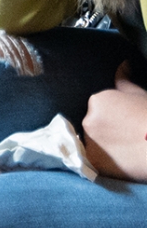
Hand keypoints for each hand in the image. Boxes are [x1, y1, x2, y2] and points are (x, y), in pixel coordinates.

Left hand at [82, 63, 146, 181]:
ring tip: (125, 148)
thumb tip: (122, 65)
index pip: (97, 107)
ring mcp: (88, 142)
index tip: (127, 121)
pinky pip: (93, 160)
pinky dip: (103, 160)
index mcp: (97, 100)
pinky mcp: (93, 162)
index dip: (114, 115)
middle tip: (127, 135)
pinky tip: (119, 159)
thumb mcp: (140, 95)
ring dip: (102, 145)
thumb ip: (124, 80)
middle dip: (106, 128)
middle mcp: (87, 120)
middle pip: (92, 124)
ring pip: (91, 142)